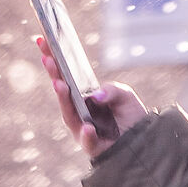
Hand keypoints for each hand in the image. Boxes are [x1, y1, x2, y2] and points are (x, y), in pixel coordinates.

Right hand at [36, 35, 147, 160]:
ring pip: (68, 114)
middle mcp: (77, 111)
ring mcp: (81, 128)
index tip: (43, 41)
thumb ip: (112, 90)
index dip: (53, 59)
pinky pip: (87, 140)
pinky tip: (88, 127)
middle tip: (47, 58)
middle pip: (61, 91)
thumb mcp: (125, 95)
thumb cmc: (131, 115)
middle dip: (54, 74)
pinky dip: (86, 134)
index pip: (64, 75)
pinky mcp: (91, 146)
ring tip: (60, 84)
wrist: (144, 140)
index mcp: (82, 96)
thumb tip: (95, 95)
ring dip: (63, 98)